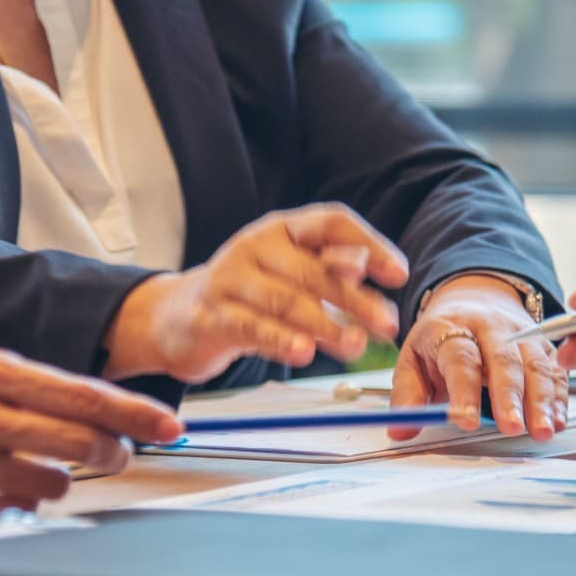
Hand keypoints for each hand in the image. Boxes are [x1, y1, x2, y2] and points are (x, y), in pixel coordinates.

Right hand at [0, 347, 183, 520]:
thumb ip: (41, 389)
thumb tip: (117, 418)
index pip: (84, 395)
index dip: (136, 414)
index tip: (172, 427)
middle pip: (80, 441)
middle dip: (113, 452)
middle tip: (118, 455)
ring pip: (54, 484)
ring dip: (56, 482)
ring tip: (23, 467)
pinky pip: (17, 513)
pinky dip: (17, 504)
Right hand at [103, 203, 409, 383]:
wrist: (178, 316)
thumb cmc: (251, 295)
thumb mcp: (291, 275)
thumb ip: (331, 271)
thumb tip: (375, 270)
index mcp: (283, 229)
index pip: (331, 222)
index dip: (369, 244)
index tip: (398, 274)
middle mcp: (255, 245)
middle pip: (313, 269)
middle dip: (356, 299)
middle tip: (386, 324)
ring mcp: (228, 279)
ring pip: (285, 300)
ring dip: (325, 325)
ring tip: (355, 345)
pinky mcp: (209, 315)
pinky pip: (250, 327)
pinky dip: (280, 340)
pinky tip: (305, 352)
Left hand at [389, 275, 566, 441]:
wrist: (475, 300)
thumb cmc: (442, 340)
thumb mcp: (413, 359)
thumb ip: (407, 395)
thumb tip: (400, 430)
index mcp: (452, 328)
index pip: (460, 358)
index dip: (464, 389)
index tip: (465, 420)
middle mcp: (491, 327)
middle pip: (503, 360)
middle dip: (510, 396)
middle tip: (512, 427)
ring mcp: (522, 334)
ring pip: (535, 365)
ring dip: (541, 400)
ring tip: (541, 430)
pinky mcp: (544, 346)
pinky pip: (556, 370)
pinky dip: (559, 397)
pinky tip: (558, 420)